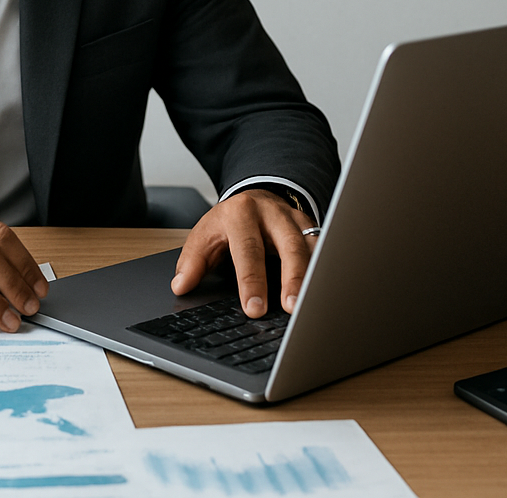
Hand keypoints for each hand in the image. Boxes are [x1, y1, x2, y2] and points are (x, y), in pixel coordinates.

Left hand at [170, 189, 315, 317]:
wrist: (253, 198)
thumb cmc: (228, 223)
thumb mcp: (204, 236)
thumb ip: (192, 261)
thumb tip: (181, 286)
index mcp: (240, 213)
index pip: (248, 249)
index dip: (251, 281)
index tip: (254, 308)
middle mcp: (272, 213)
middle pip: (288, 245)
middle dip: (292, 278)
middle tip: (291, 309)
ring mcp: (295, 219)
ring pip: (311, 246)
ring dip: (313, 277)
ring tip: (313, 305)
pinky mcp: (312, 227)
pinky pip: (323, 249)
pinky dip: (325, 270)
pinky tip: (326, 292)